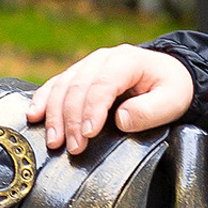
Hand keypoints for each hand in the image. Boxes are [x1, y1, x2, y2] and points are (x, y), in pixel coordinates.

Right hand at [26, 46, 195, 155]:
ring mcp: (88, 65)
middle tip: (73, 147)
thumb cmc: (172, 87)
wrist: (170, 73)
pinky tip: (35, 116)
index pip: (103, 84)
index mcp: (127, 61)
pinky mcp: (79, 75)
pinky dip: (43, 100)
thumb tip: (121, 118)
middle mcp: (103, 59)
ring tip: (54, 141)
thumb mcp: (173, 100)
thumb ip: (151, 110)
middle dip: (71, 119)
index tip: (88, 134)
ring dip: (54, 115)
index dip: (92, 109)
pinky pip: (55, 85)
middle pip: (78, 86)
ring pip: (62, 86)